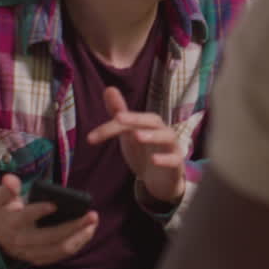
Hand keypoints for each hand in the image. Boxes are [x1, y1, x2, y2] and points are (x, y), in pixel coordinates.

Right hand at [0, 174, 97, 265]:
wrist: (0, 237)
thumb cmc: (6, 211)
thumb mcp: (2, 198)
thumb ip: (8, 188)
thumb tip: (10, 179)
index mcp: (12, 223)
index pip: (25, 217)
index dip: (38, 211)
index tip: (54, 204)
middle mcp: (22, 241)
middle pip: (50, 237)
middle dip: (73, 226)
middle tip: (92, 214)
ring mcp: (32, 253)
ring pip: (60, 248)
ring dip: (80, 236)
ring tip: (93, 222)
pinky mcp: (41, 259)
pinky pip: (62, 254)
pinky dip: (78, 243)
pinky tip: (88, 231)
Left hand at [87, 87, 186, 203]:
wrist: (161, 179)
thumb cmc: (144, 152)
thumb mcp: (129, 133)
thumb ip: (119, 113)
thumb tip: (109, 88)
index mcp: (148, 124)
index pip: (131, 118)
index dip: (111, 125)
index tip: (92, 137)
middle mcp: (162, 132)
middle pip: (152, 120)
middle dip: (136, 118)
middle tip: (118, 118)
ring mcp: (171, 147)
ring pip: (167, 136)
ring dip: (153, 135)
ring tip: (137, 136)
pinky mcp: (176, 164)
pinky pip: (175, 159)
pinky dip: (166, 159)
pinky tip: (154, 160)